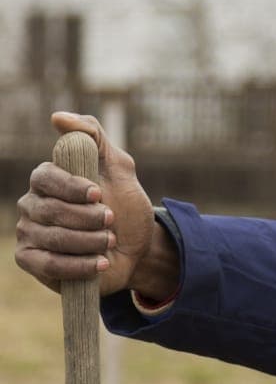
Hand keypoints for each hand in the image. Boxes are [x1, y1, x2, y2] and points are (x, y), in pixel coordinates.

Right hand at [15, 111, 163, 297]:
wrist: (137, 249)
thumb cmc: (124, 206)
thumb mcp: (118, 167)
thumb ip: (94, 136)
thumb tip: (58, 117)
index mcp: (47, 178)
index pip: (46, 177)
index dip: (72, 187)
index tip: (99, 194)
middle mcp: (32, 204)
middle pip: (51, 210)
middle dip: (88, 218)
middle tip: (111, 221)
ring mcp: (29, 233)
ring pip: (53, 238)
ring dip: (90, 241)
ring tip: (110, 241)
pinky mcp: (32, 262)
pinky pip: (49, 265)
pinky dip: (79, 266)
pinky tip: (101, 263)